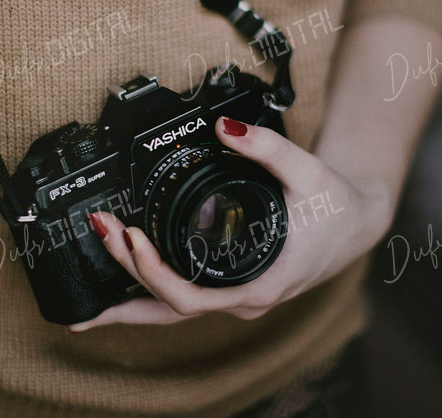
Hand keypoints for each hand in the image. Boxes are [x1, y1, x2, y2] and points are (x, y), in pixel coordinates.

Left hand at [68, 117, 392, 331]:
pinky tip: (125, 286)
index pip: (191, 297)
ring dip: (131, 300)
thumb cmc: (335, 207)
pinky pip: (183, 301)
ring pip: (173, 313)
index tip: (130, 238)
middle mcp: (243, 301)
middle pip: (170, 309)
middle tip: (100, 232)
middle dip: (126, 279)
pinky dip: (150, 295)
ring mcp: (235, 299)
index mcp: (260, 284)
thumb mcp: (309, 172)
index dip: (153, 273)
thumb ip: (268, 148)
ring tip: (85, 305)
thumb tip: (225, 128)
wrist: (355, 223)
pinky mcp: (230, 289)